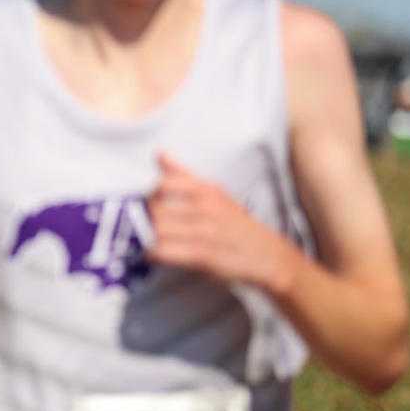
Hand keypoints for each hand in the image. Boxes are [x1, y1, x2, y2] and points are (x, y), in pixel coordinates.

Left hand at [146, 153, 288, 290]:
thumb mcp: (215, 193)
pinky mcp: (200, 255)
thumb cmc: (236, 224)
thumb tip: (158, 154)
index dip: (149, 196)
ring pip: (155, 231)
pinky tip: (155, 254)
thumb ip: (183, 175)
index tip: (148, 206)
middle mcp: (205, 208)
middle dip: (143, 220)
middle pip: (154, 210)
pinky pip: (162, 251)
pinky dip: (152, 253)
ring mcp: (203, 232)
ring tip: (147, 241)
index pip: (163, 185)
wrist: (268, 256)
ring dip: (145, 238)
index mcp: (207, 190)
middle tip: (142, 227)